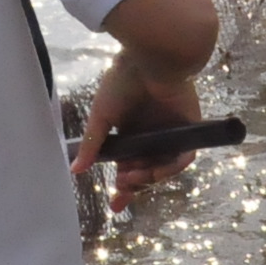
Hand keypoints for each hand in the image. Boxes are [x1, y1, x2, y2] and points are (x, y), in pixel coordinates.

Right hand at [71, 54, 207, 212]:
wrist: (150, 60)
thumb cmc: (123, 82)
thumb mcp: (102, 117)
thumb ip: (93, 145)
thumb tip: (74, 171)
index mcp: (132, 133)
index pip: (129, 166)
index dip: (123, 187)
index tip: (114, 205)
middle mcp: (153, 136)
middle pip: (148, 171)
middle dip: (134, 188)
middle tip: (120, 195)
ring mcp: (172, 133)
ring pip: (165, 167)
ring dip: (149, 178)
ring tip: (131, 178)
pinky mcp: (191, 128)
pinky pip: (185, 156)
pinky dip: (172, 167)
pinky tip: (155, 172)